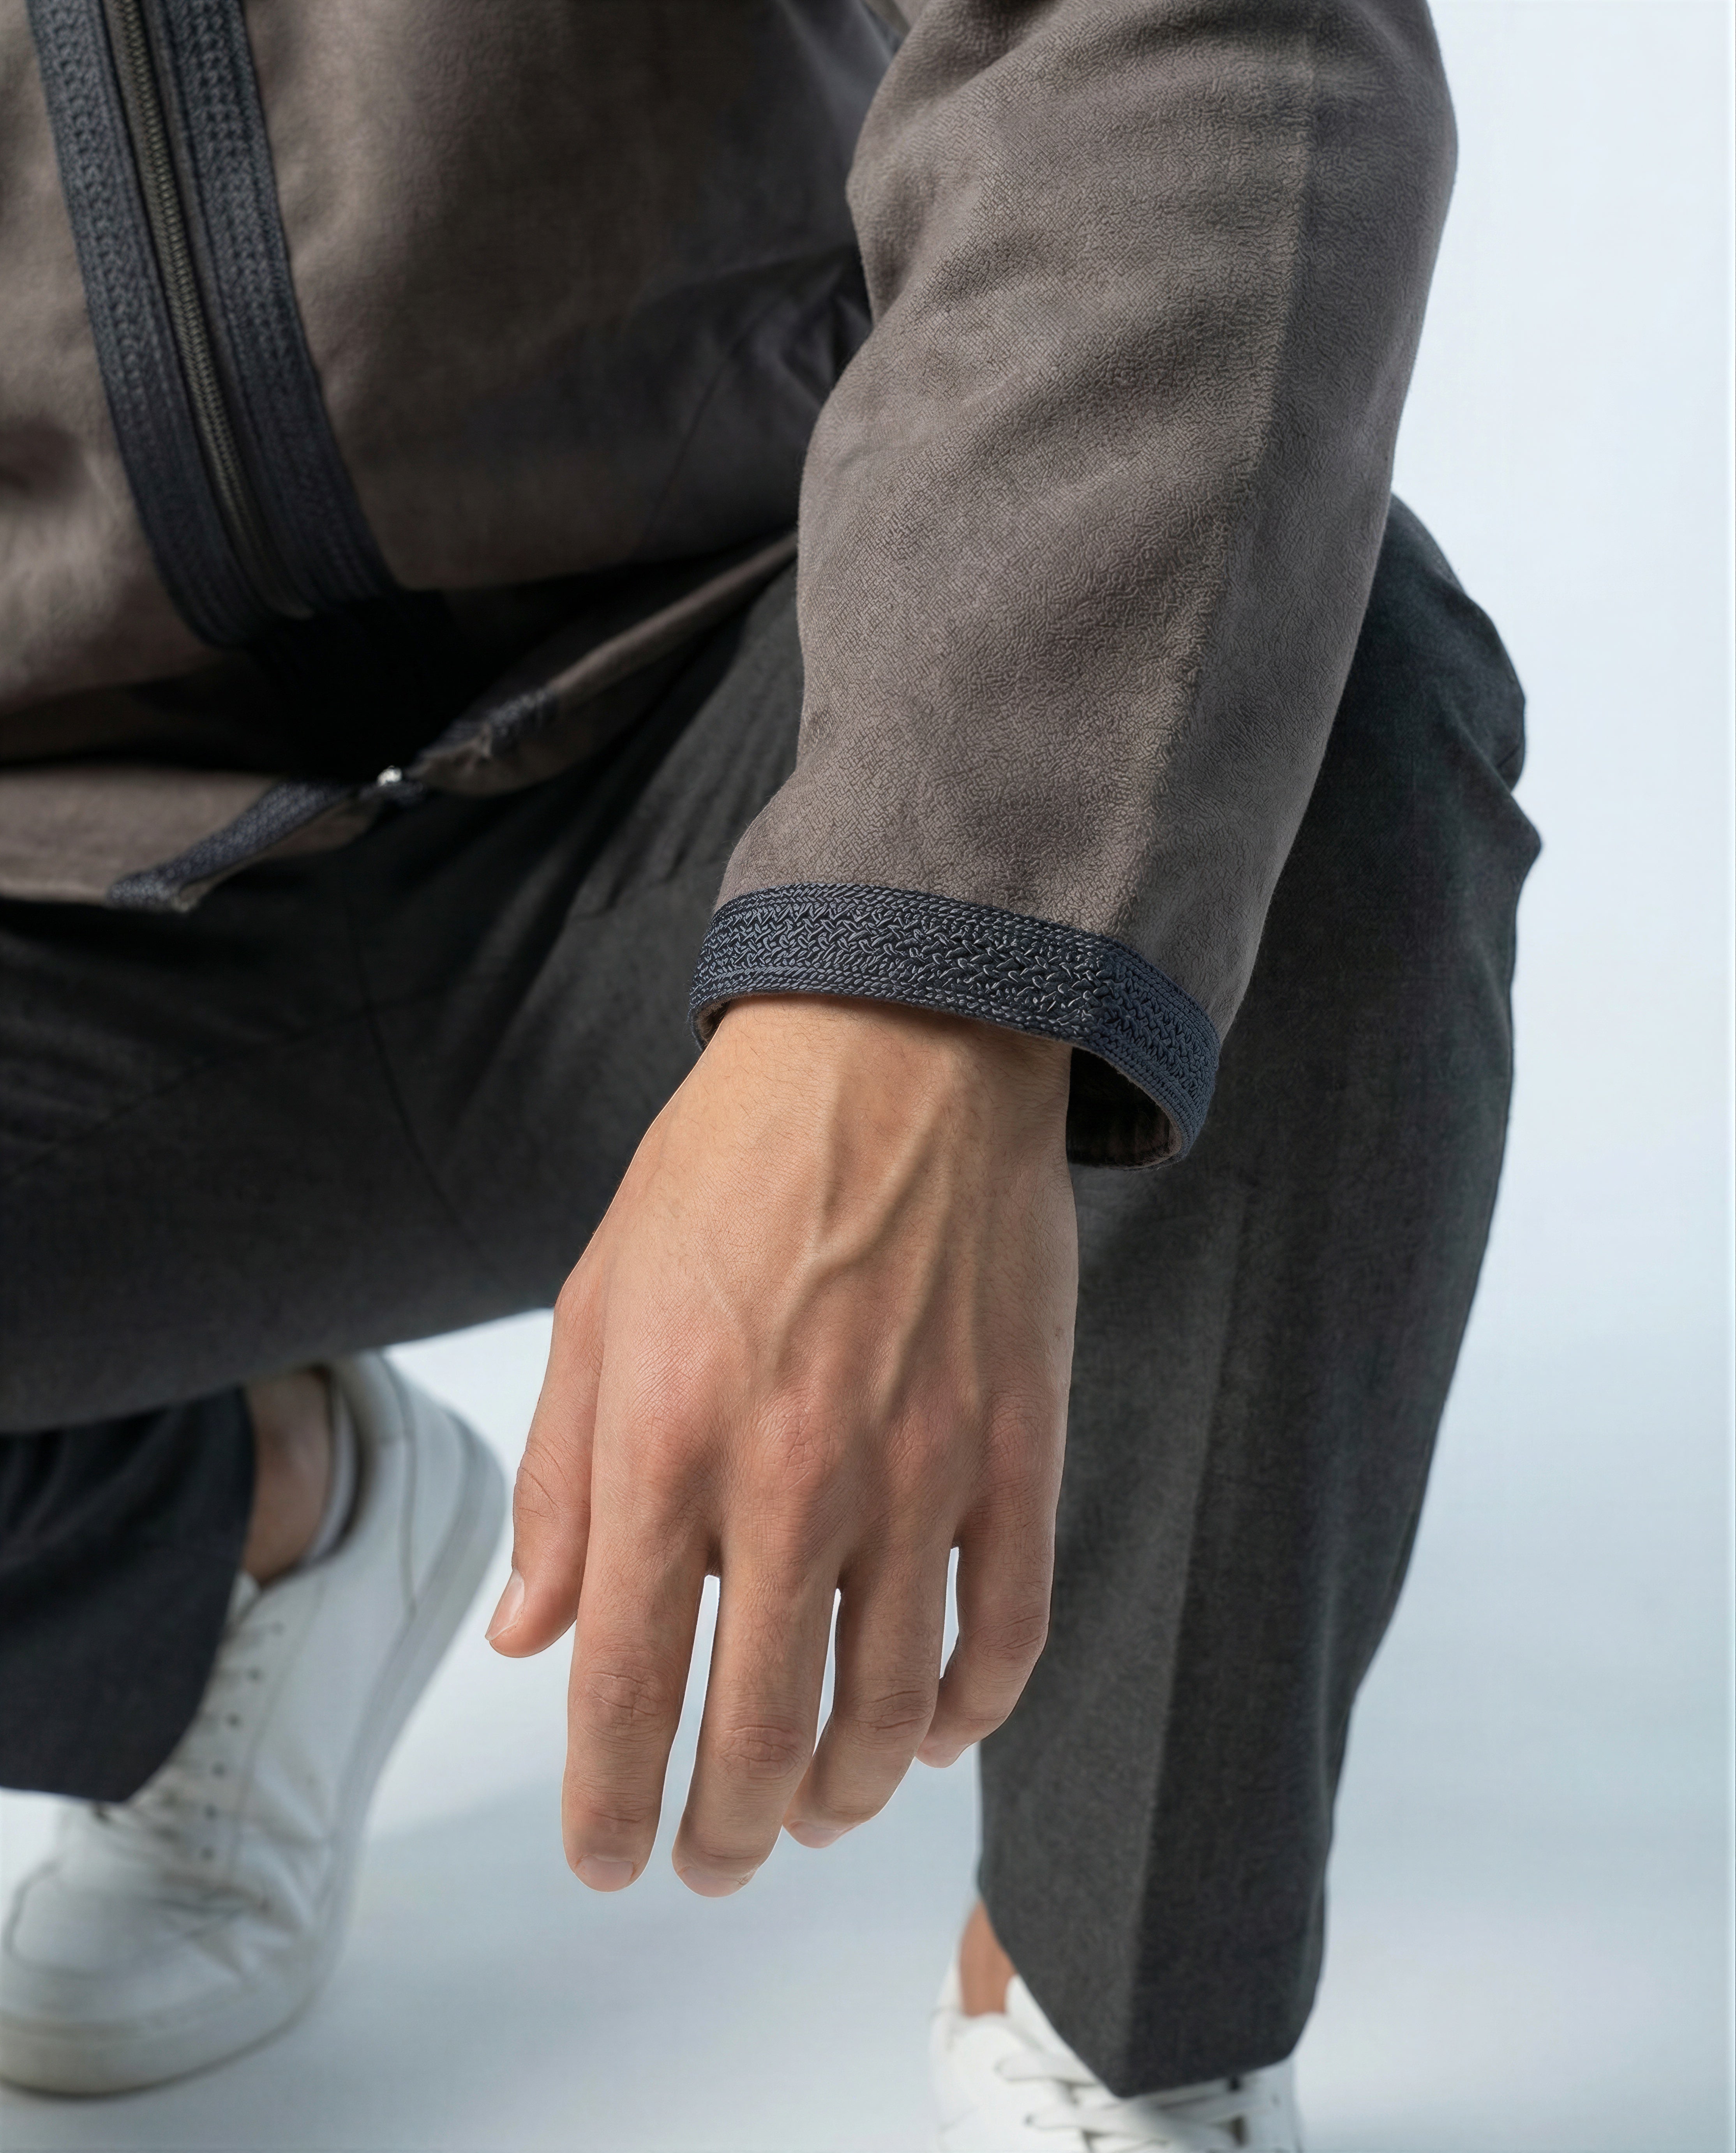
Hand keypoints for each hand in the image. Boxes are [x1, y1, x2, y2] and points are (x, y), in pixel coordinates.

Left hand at [486, 994, 1076, 1894]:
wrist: (896, 1053)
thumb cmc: (726, 1173)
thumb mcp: (598, 1305)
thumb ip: (563, 1483)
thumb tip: (528, 1636)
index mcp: (667, 1440)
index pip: (628, 1687)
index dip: (610, 1805)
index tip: (606, 1860)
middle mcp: (794, 1476)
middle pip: (761, 1731)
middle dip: (725, 1833)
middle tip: (710, 1862)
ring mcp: (922, 1469)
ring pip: (893, 1713)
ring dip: (844, 1796)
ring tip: (812, 1814)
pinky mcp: (1017, 1449)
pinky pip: (1006, 1633)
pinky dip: (969, 1717)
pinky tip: (933, 1737)